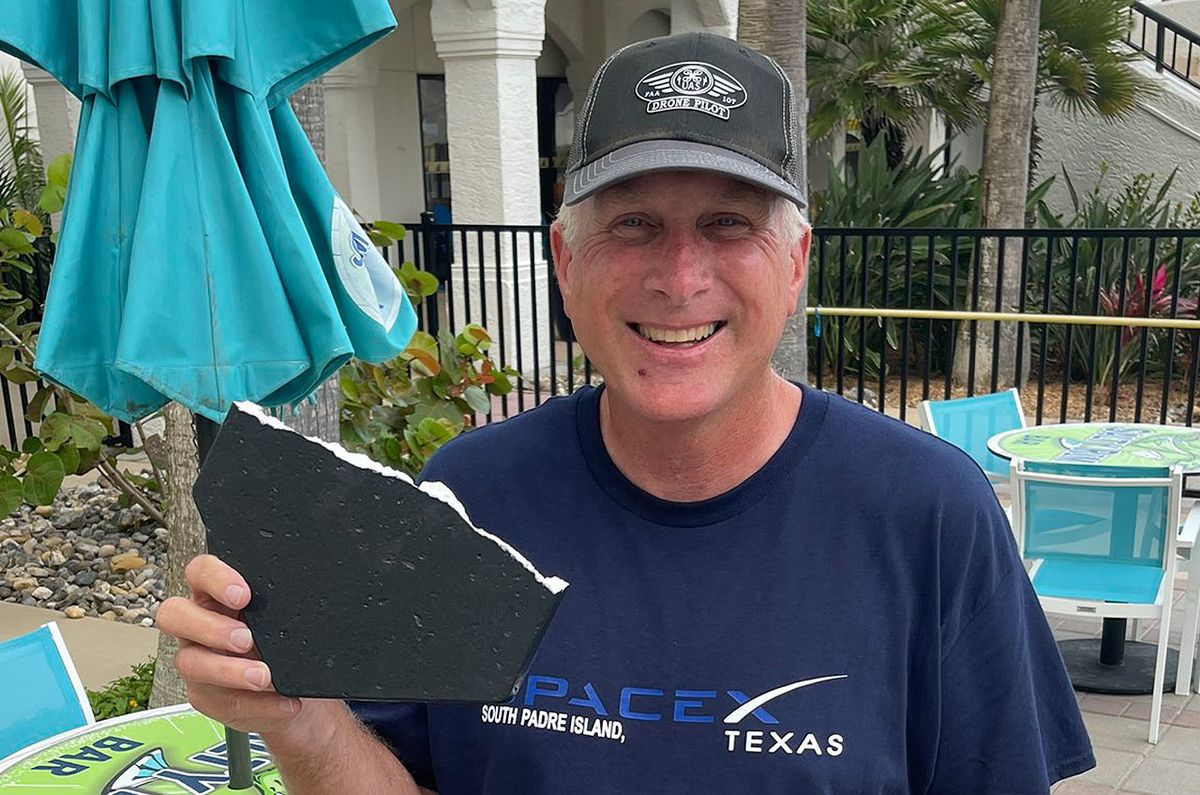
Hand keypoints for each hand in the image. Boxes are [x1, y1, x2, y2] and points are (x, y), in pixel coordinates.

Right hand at [156, 554, 309, 736]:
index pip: (200, 572)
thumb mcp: (286, 618)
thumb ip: (280, 605)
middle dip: (209, 627)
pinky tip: (281, 702)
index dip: (215, 578)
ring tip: (263, 677)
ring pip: (190, 662)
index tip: (243, 595)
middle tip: (246, 640)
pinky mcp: (206, 696)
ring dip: (229, 671)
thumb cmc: (287, 643)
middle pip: (173, 614)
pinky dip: (255, 705)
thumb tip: (304, 599)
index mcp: (217, 595)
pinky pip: (219, 701)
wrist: (297, 690)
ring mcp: (198, 660)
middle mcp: (199, 625)